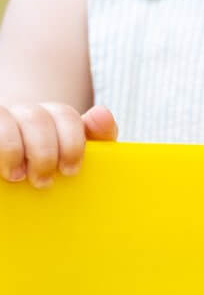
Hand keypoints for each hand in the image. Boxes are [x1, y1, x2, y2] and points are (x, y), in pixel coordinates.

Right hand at [0, 103, 117, 187]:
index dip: (71, 143)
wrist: (17, 169)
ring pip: (5, 121)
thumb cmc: (54, 162)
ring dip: (12, 149)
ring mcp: (4, 120)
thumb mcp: (77, 152)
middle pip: (36, 119)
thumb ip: (98, 135)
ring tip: (17, 177)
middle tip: (44, 181)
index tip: (70, 171)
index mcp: (54, 116)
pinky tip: (1, 168)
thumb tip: (102, 112)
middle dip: (43, 152)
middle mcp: (27, 113)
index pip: (65, 116)